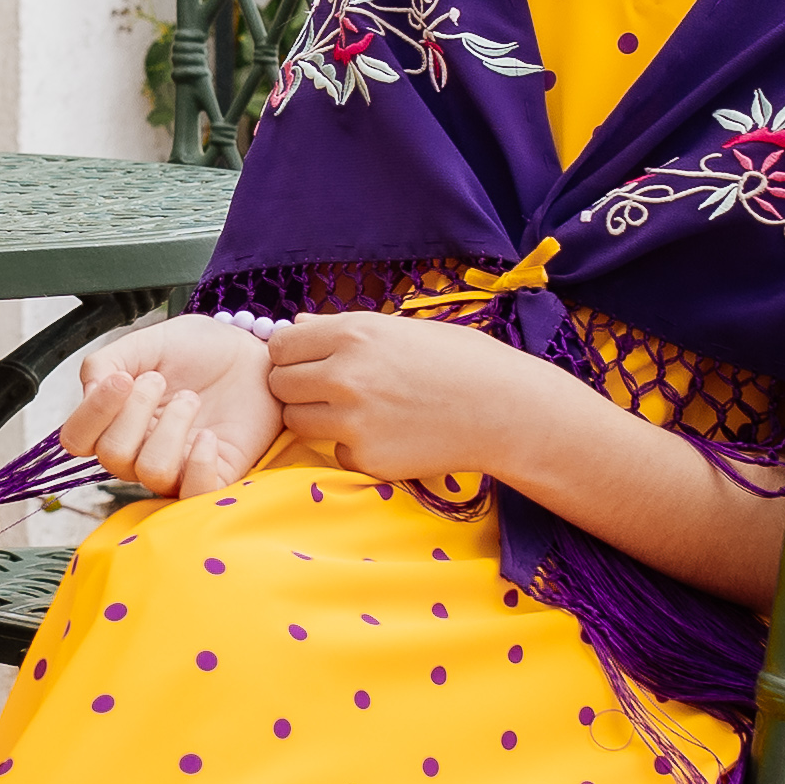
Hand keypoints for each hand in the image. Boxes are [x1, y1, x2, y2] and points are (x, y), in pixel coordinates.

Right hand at [56, 319, 275, 500]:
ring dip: (171, 427)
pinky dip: (198, 464)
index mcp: (115, 420)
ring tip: (191, 400)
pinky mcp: (214, 477)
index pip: (76, 440)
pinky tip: (208, 434)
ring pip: (151, 471)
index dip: (92, 413)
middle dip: (137, 410)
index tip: (122, 379)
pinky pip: (193, 494)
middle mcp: (138, 451)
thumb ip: (104, 362)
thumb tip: (89, 393)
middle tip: (161, 381)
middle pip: (112, 456)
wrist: (253, 354)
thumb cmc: (199, 351)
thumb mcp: (147, 343)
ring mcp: (176, 468)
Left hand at [259, 311, 562, 491]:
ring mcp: (352, 421)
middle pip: (279, 385)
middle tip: (330, 390)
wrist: (505, 410)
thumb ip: (342, 328)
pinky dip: (350, 448)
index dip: (290, 354)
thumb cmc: (460, 361)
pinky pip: (333, 452)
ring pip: (296, 422)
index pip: (280, 345)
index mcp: (353, 334)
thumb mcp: (401, 329)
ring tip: (358, 412)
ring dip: (316, 419)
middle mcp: (345, 375)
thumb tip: (296, 325)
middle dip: (297, 387)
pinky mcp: (365, 458)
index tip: (307, 362)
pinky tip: (386, 435)